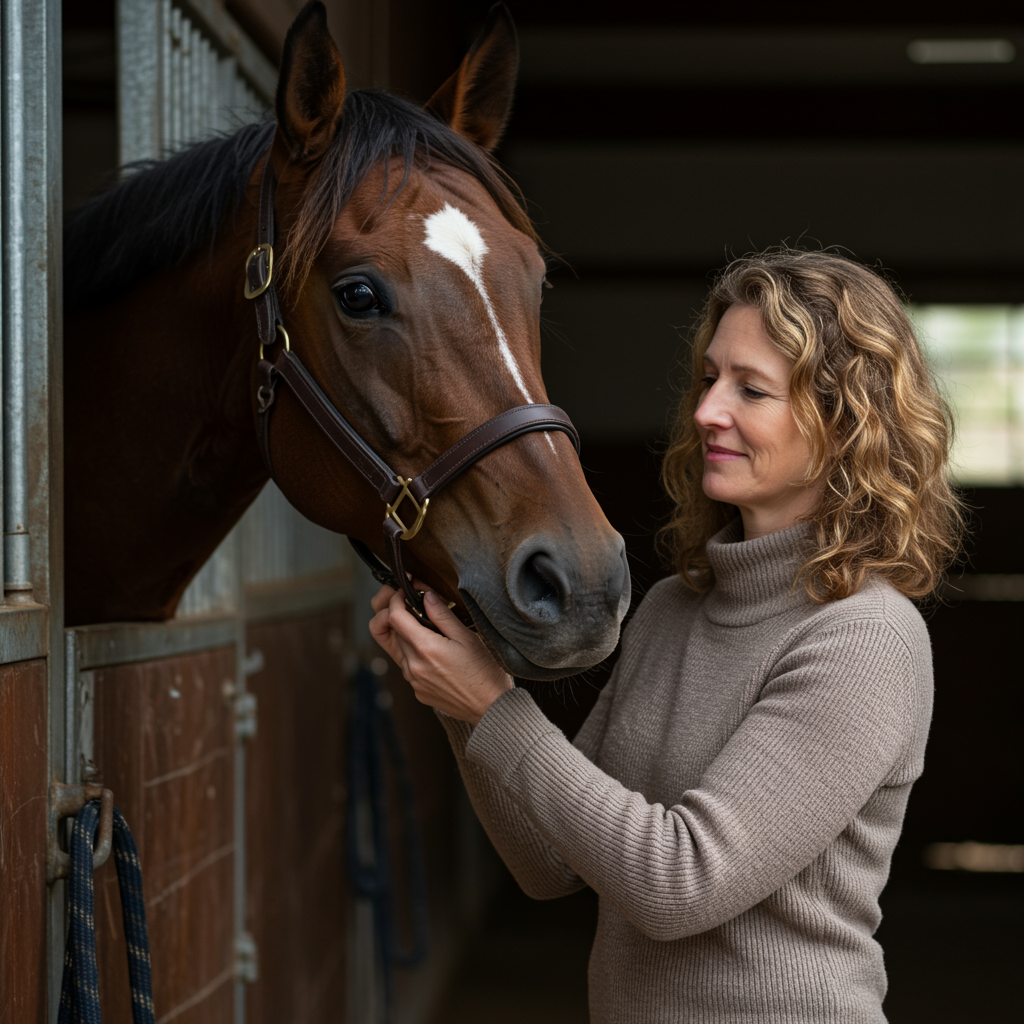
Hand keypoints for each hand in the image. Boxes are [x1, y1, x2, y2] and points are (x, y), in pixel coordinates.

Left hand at [368, 585, 513, 724]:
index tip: (405, 592)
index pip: (393, 617)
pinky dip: (415, 653)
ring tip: (430, 630)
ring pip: (399, 648)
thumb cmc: (484, 672)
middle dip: (400, 614)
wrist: (490, 708)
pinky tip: (436, 653)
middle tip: (417, 605)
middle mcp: (413, 666)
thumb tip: (425, 595)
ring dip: (406, 635)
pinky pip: (407, 666)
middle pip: (393, 631)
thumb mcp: (467, 637)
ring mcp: (413, 681)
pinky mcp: (417, 691)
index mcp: (425, 648)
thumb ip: (442, 615)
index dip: (395, 599)